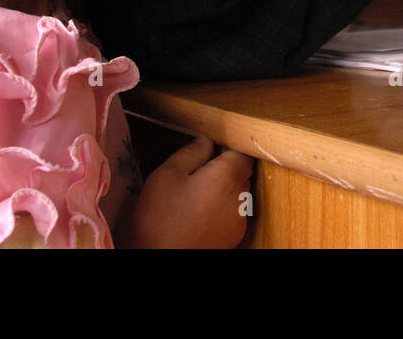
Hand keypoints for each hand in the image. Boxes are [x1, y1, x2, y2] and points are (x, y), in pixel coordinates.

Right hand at [119, 135, 253, 247]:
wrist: (160, 261)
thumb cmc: (160, 219)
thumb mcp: (167, 175)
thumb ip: (191, 152)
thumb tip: (206, 140)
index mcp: (228, 177)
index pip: (242, 152)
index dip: (227, 147)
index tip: (210, 149)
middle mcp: (241, 198)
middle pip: (242, 173)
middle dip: (225, 169)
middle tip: (196, 174)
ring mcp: (239, 221)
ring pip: (238, 194)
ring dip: (223, 191)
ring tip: (194, 198)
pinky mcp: (233, 239)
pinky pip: (233, 215)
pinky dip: (221, 211)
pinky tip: (198, 216)